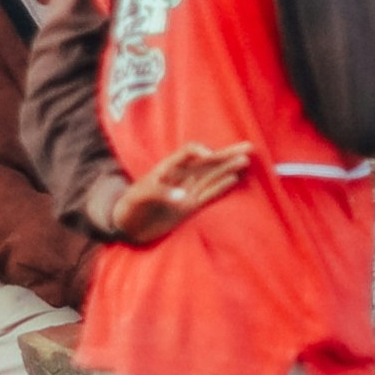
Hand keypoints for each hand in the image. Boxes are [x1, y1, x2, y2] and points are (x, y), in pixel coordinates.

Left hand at [109, 138, 253, 242]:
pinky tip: (234, 179)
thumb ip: (159, 193)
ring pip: (212, 177)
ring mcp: (186, 192)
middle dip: (226, 155)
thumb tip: (184, 197)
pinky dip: (220, 187)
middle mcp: (180, 178)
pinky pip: (208, 195)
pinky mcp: (189, 207)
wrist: (126, 226)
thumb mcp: (137, 197)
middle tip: (248, 148)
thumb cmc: (128, 207)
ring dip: (228, 168)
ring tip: (246, 160)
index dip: (200, 152)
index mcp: (167, 169)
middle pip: (207, 162)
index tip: (208, 156)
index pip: (188, 153)